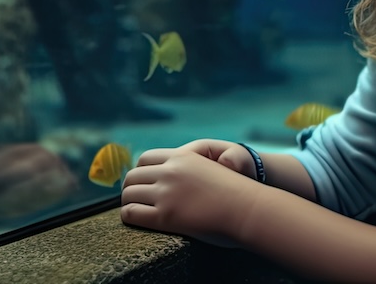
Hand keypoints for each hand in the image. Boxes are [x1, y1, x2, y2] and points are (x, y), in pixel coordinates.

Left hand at [120, 146, 261, 246]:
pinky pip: (132, 212)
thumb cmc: (237, 189)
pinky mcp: (165, 215)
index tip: (141, 181)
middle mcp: (169, 171)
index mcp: (181, 157)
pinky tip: (132, 218)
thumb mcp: (217, 160)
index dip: (140, 171)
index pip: (145, 159)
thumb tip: (187, 160)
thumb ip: (196, 159)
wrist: (248, 208)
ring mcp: (166, 193)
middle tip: (134, 197)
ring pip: (129, 193)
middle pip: (133, 176)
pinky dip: (128, 215)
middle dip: (131, 186)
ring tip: (132, 209)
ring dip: (128, 201)